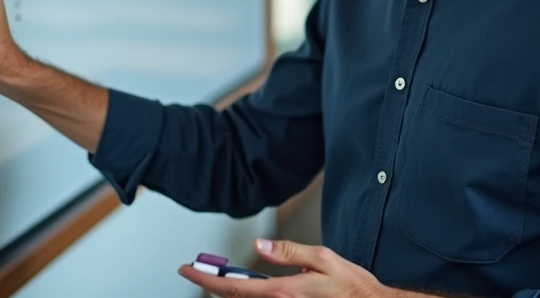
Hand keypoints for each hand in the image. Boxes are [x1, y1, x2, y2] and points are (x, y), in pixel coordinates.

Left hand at [178, 239, 387, 297]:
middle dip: (213, 285)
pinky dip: (249, 297)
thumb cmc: (352, 287)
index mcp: (285, 292)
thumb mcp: (323, 258)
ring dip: (231, 292)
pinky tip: (248, 288)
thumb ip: (289, 251)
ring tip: (221, 278)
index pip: (235, 287)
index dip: (206, 280)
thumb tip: (261, 247)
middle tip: (198, 270)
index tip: (187, 270)